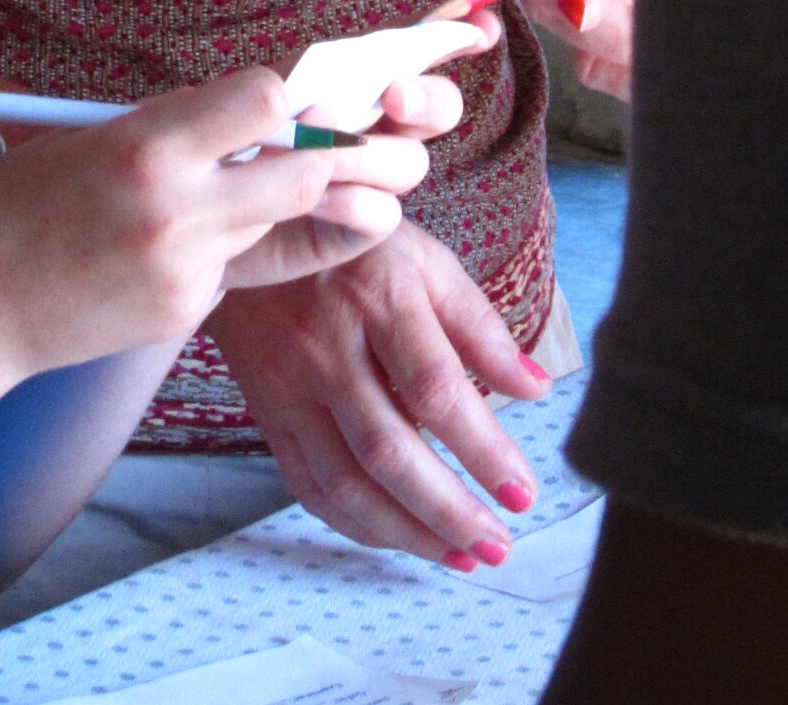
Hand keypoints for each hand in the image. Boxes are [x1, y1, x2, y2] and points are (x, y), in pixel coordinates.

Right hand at [0, 68, 429, 381]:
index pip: (271, 99)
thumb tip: (271, 103)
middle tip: (382, 136)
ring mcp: (191, 271)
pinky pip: (251, 264)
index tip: (311, 83)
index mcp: (150, 148)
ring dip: (325, 196)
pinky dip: (251, 243)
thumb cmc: (16, 204)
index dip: (303, 88)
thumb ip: (182, 126)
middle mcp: (181, 211)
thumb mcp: (94, 139)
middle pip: (313, 167)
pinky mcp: (191, 313)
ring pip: (296, 219)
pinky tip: (220, 232)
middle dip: (353, 149)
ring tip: (364, 177)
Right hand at [209, 221, 545, 565]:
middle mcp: (328, 348)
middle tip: (498, 545)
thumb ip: (479, 326)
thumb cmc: (354, 247)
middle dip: (449, 511)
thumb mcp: (424, 261)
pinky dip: (356, 525)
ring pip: (345, 482)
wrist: (250, 233)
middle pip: (388, 450)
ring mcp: (290, 385)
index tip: (522, 492)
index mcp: (377, 300)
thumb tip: (536, 389)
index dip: (482, 449)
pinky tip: (399, 537)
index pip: (434, 389)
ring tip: (460, 555)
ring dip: (408, 533)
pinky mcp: (267, 412)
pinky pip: (308, 486)